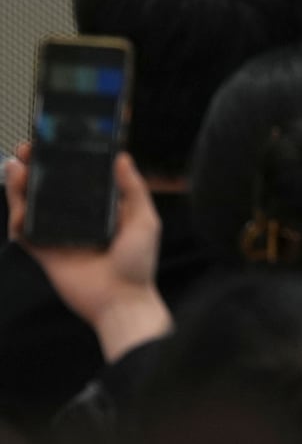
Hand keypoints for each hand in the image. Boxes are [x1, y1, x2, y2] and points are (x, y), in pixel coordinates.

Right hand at [5, 148, 172, 360]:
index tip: (53, 142)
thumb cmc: (138, 263)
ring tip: (16, 169)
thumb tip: (122, 157)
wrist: (121, 301)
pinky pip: (25, 232)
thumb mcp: (144, 221)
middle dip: (35, 167)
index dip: (64, 160)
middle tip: (26, 150)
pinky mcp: (44, 251)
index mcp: (101, 209)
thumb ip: (133, 189)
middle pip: (49, 187)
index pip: (78, 178)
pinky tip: (19, 206)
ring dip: (20, 186)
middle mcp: (78, 218)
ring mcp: (59, 234)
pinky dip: (17, 218)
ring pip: (32, 205)